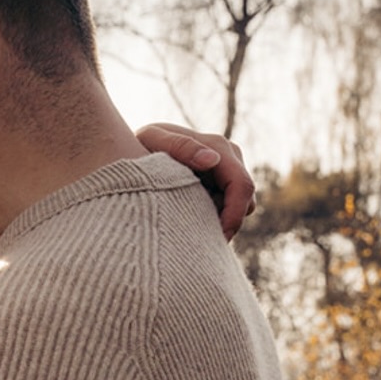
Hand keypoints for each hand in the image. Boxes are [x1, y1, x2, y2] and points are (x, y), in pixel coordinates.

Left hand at [135, 123, 256, 240]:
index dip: (234, 216)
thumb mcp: (153, 139)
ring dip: (218, 221)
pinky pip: (228, 210)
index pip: (242, 186)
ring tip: (185, 223)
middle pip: (245, 201)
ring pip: (239, 208)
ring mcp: (227, 173)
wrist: (136, 147)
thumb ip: (180, 147)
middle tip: (197, 240)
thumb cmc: (141, 144)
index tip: (216, 237)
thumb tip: (212, 160)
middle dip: (227, 223)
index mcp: (219, 148)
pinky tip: (187, 219)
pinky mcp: (221, 186)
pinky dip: (212, 219)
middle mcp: (230, 158)